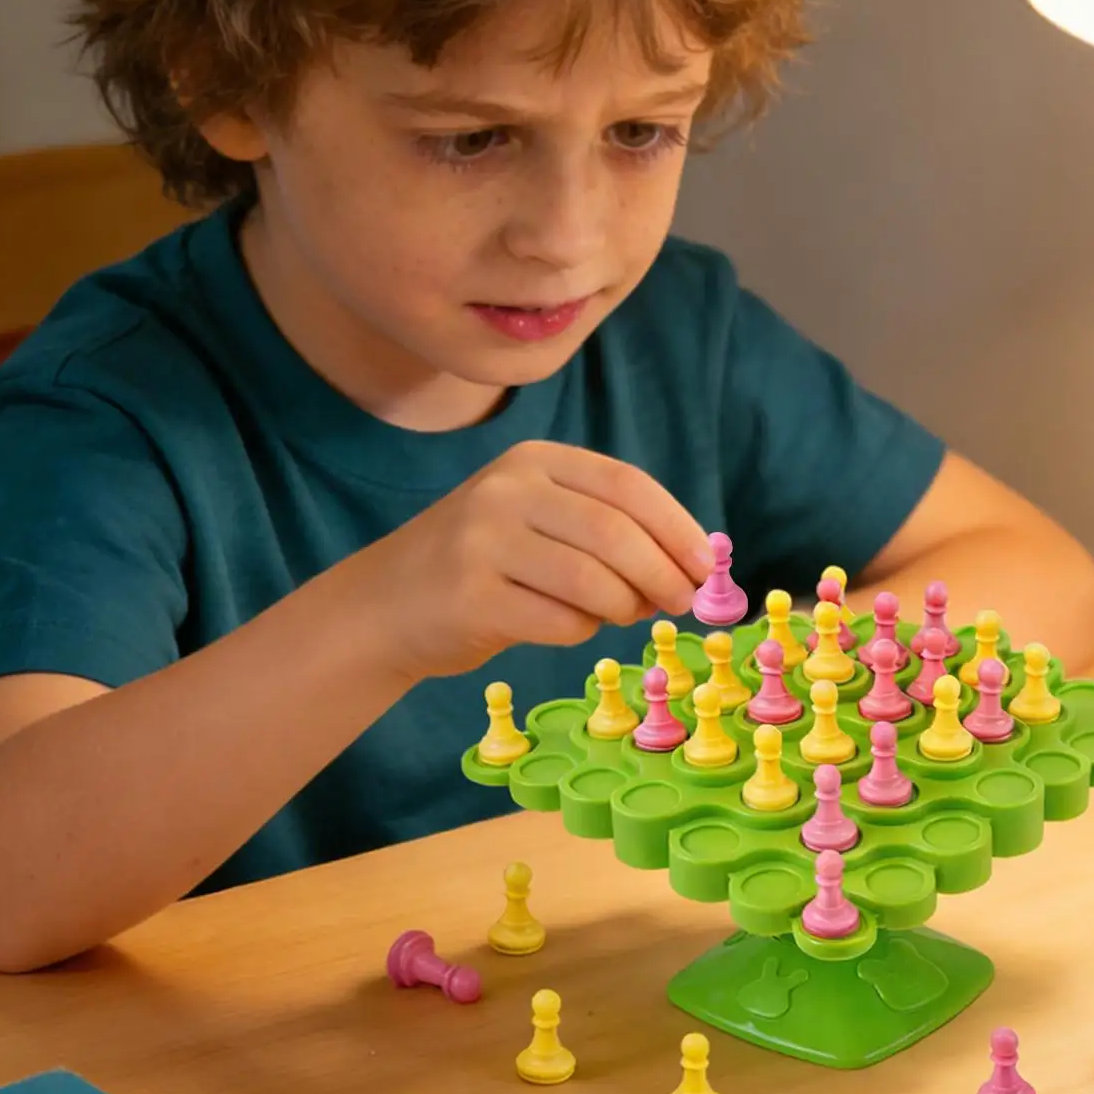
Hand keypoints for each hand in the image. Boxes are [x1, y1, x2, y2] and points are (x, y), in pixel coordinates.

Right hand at [354, 441, 712, 680]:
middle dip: (662, 573)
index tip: (706, 565)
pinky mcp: (470, 598)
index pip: (626, 485)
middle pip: (614, 533)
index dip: (677, 527)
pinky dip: (582, 631)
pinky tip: (573, 627)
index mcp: (534, 461)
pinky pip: (559, 621)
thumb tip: (688, 567)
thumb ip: (605, 529)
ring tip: (625, 614)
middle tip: (682, 603)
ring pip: (592, 580)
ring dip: (625, 606)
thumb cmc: (485, 563)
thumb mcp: (538, 519)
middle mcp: (506, 491)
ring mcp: (483, 542)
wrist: (387, 604)